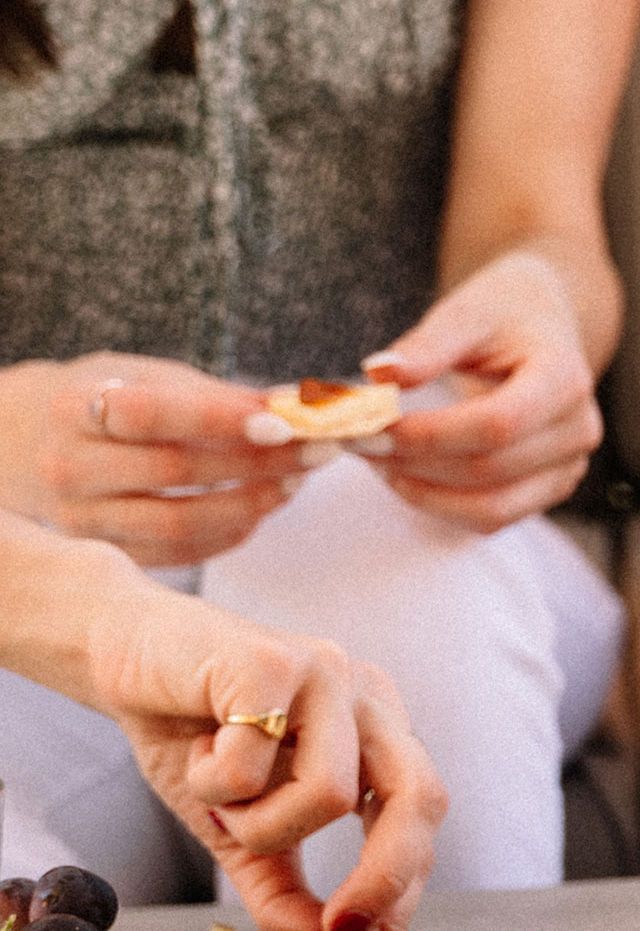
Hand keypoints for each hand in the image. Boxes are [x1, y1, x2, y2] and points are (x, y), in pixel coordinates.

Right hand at [0, 354, 317, 565]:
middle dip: (259, 462)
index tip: (284, 421)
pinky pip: (180, 554)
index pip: (149, 414)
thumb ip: (216, 394)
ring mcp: (83, 518)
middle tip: (319, 449)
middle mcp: (69, 467)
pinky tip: (263, 509)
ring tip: (297, 480)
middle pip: (176, 471)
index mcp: (74, 407)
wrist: (29, 444)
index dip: (220, 419)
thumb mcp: (146, 376)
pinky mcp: (105, 552)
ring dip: (253, 503)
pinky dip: (231, 533)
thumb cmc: (106, 400)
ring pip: (181, 523)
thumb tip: (298, 404)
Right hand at [81, 584, 449, 930]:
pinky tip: (195, 751)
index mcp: (379, 731)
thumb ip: (279, 885)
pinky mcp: (273, 660)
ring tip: (218, 798)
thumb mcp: (241, 829)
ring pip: (329, 795)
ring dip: (258, 824)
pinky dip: (214, 781)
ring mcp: (327, 673)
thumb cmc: (192, 738)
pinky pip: (254, 764)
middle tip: (334, 927)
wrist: (121, 655)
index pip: (423, 811)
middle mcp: (368, 698)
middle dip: (383, 876)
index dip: (403, 881)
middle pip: (418, 797)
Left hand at [361, 252, 601, 533]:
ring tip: (378, 461)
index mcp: (565, 378)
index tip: (369, 423)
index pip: (497, 424)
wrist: (543, 324)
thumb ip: (426, 345)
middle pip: (489, 469)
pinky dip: (442, 506)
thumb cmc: (503, 313)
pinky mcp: (551, 488)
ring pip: (492, 508)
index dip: (429, 434)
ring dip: (423, 492)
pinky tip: (406, 476)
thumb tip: (378, 376)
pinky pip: (494, 518)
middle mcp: (579, 429)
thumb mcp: (466, 311)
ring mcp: (569, 466)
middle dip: (413, 462)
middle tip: (357, 441)